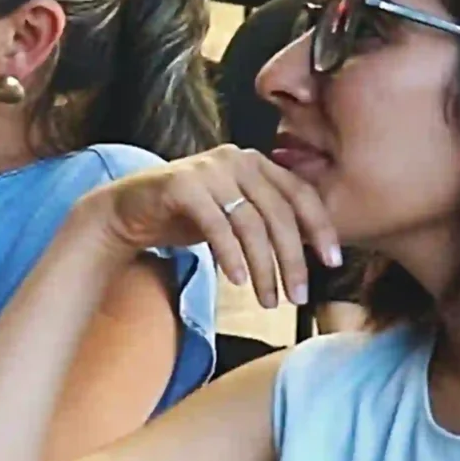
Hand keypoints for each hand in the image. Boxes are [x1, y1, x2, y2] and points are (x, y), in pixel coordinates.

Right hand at [79, 147, 341, 310]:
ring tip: (268, 301)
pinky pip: (217, 226)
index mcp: (256, 163)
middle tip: (298, 297)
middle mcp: (236, 159)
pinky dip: (231, 257)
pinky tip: (238, 282)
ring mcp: (209, 169)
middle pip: (279, 214)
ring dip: (263, 268)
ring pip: (251, 225)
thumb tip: (310, 250)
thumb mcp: (234, 216)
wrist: (126, 211)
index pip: (301, 195)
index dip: (321, 229)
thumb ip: (266, 220)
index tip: (333, 262)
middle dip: (292, 260)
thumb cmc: (184, 216)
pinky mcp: (182, 185)